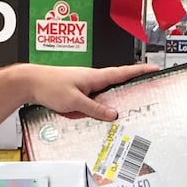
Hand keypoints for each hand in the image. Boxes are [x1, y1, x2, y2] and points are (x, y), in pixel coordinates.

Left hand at [25, 62, 156, 120]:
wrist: (31, 83)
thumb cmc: (49, 86)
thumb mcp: (75, 101)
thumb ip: (95, 108)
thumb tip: (113, 114)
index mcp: (95, 76)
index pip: (123, 72)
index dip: (140, 71)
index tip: (155, 69)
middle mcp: (92, 79)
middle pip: (117, 84)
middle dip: (132, 87)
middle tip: (147, 91)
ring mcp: (86, 86)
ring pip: (106, 95)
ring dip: (114, 101)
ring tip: (126, 111)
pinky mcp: (78, 93)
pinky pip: (94, 101)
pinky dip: (101, 107)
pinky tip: (101, 117)